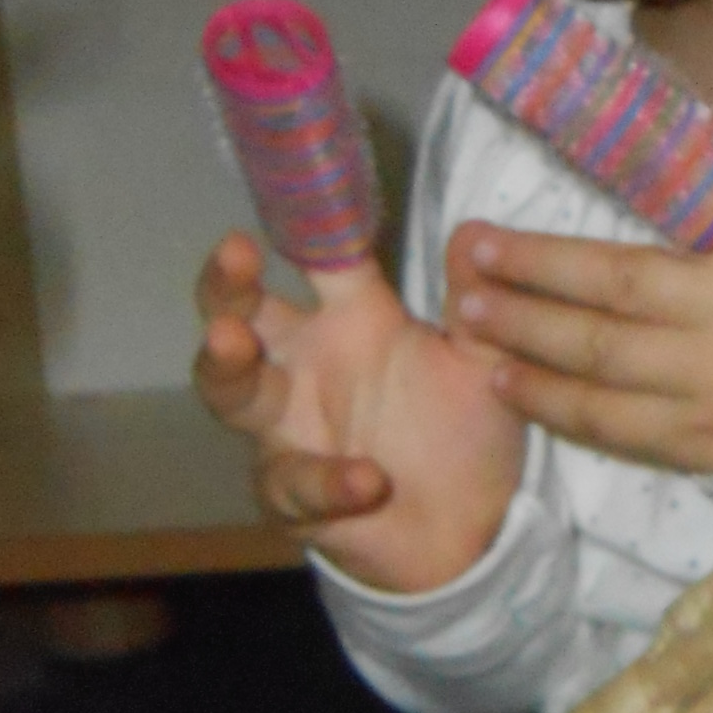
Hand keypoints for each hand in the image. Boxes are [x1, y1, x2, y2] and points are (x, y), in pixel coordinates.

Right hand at [194, 231, 525, 590]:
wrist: (475, 534)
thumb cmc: (465, 433)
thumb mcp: (485, 362)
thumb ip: (476, 302)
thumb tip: (473, 228)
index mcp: (353, 321)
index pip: (316, 259)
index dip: (303, 222)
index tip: (291, 178)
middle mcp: (309, 367)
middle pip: (243, 315)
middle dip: (226, 286)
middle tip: (233, 255)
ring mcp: (294, 431)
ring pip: (233, 394)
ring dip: (228, 366)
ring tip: (230, 341)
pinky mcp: (298, 497)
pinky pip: (296, 483)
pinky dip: (329, 480)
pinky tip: (367, 478)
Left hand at [446, 176, 712, 473]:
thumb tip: (635, 120)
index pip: (639, 247)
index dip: (558, 248)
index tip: (495, 234)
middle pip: (606, 307)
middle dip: (526, 291)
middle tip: (467, 274)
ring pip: (600, 371)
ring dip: (525, 347)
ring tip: (470, 326)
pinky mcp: (703, 445)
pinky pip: (615, 428)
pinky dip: (556, 407)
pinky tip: (509, 386)